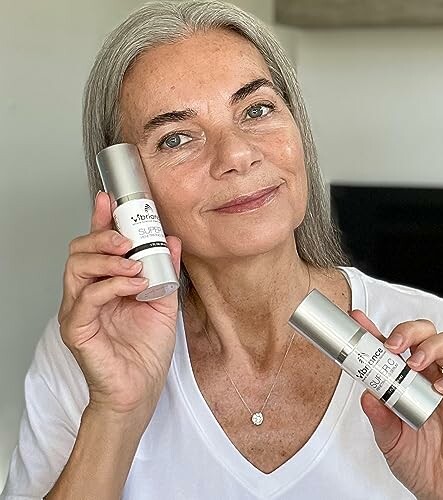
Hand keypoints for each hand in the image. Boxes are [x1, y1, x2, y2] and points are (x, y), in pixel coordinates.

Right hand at [58, 191, 181, 420]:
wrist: (141, 388)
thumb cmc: (146, 350)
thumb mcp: (164, 302)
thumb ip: (166, 271)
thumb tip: (173, 240)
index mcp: (105, 285)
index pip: (97, 246)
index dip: (100, 220)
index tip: (110, 199)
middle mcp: (86, 294)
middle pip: (79, 251)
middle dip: (102, 237)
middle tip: (127, 238)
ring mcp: (78, 311)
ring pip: (76, 269)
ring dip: (107, 260)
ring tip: (133, 262)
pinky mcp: (77, 329)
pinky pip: (86, 298)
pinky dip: (111, 285)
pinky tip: (133, 285)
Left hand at [350, 310, 442, 499]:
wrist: (442, 490)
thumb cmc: (416, 460)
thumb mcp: (388, 438)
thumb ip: (378, 417)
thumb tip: (367, 396)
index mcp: (404, 379)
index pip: (391, 345)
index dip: (375, 329)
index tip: (358, 321)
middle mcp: (427, 376)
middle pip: (424, 333)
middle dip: (407, 331)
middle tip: (393, 346)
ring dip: (430, 346)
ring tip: (415, 364)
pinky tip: (442, 387)